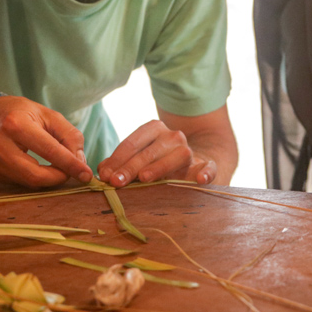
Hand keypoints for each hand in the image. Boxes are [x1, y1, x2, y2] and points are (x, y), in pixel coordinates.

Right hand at [0, 94, 93, 187]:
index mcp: (16, 124)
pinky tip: (38, 165)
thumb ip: (69, 135)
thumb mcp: (48, 114)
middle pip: (36, 175)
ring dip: (49, 179)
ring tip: (58, 167)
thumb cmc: (20, 112)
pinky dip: (34, 177)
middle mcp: (0, 145)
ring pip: (28, 182)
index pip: (49, 151)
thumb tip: (80, 161)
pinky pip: (19, 182)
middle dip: (59, 177)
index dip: (70, 165)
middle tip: (72, 172)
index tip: (86, 175)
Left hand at [97, 120, 216, 187]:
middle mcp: (173, 136)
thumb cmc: (157, 161)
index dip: (118, 159)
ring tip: (145, 178)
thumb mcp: (138, 158)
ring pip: (177, 156)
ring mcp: (190, 150)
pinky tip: (199, 179)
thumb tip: (102, 171)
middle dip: (131, 166)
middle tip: (116, 182)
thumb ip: (119, 163)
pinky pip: (208, 167)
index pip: (133, 142)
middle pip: (150, 151)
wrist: (192, 163)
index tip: (105, 175)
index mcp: (154, 129)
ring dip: (160, 167)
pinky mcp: (205, 165)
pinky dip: (206, 172)